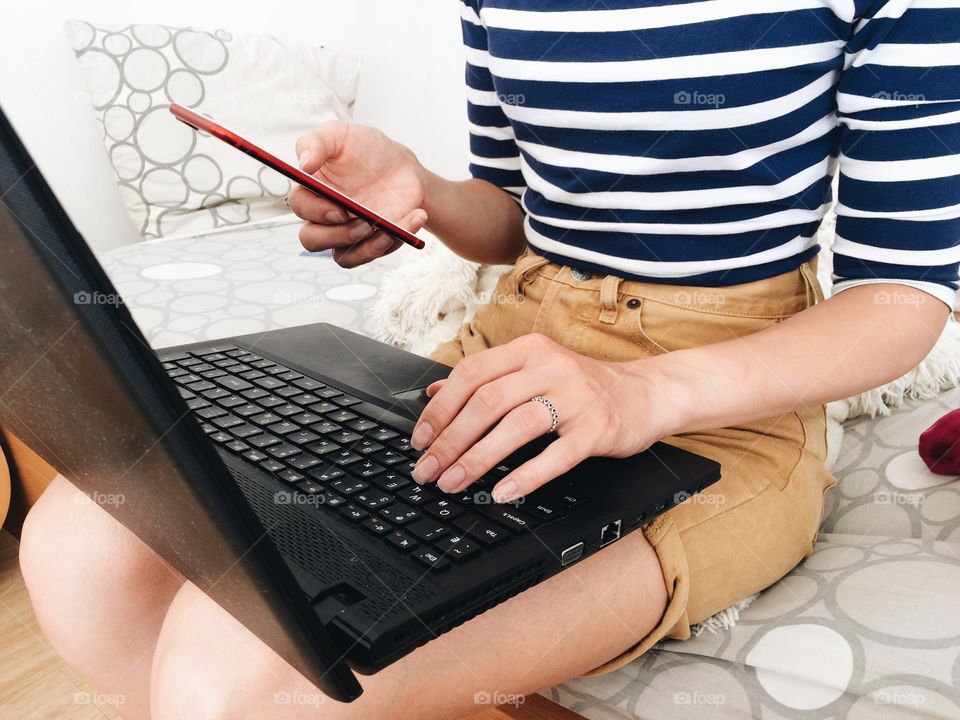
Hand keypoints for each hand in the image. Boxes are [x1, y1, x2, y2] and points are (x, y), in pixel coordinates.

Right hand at [289, 122, 427, 267]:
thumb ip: (315, 143)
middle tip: (364, 223)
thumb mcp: (339, 134)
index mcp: (312, 191)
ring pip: (343, 258)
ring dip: (367, 247)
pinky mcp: (372, 243)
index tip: (341, 208)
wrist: (402, 167)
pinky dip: (396, 240)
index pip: (300, 207)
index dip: (317, 212)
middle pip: (312, 241)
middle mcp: (324, 218)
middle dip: (338, 235)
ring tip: (390, 227)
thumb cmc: (365, 150)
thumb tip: (303, 165)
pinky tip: (414, 217)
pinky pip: (375, 254)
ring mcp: (348, 235)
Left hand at [410, 334, 670, 502]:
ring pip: (516, 425)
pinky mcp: (596, 428)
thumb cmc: (583, 386)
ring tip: (454, 483)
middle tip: (428, 470)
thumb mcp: (534, 370)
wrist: (646, 393)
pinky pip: (556, 454)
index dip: (441, 408)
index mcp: (528, 350)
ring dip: (478, 459)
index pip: (472, 373)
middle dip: (450, 440)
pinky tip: (503, 492)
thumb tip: (435, 393)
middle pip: (488, 401)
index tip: (420, 438)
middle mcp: (550, 367)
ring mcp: (576, 397)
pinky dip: (526, 475)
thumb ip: (487, 378)